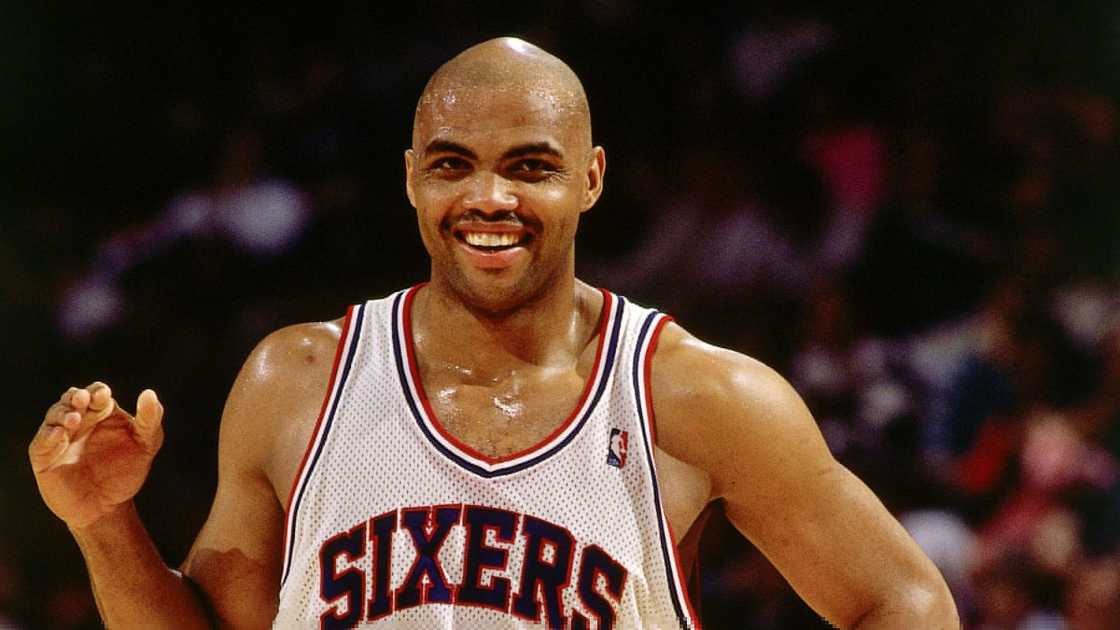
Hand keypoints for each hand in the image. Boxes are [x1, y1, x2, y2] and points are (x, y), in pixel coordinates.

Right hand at [29, 383, 164, 528]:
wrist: (108, 507)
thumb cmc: (127, 471)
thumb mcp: (147, 443)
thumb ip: (150, 418)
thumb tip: (149, 393)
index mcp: (102, 413)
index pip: (96, 393)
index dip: (98, 392)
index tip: (104, 397)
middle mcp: (79, 421)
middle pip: (71, 399)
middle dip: (76, 397)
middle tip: (84, 399)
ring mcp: (59, 437)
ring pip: (54, 416)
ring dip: (62, 413)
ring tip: (75, 419)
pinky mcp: (45, 457)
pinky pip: (41, 442)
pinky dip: (48, 435)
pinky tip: (59, 433)